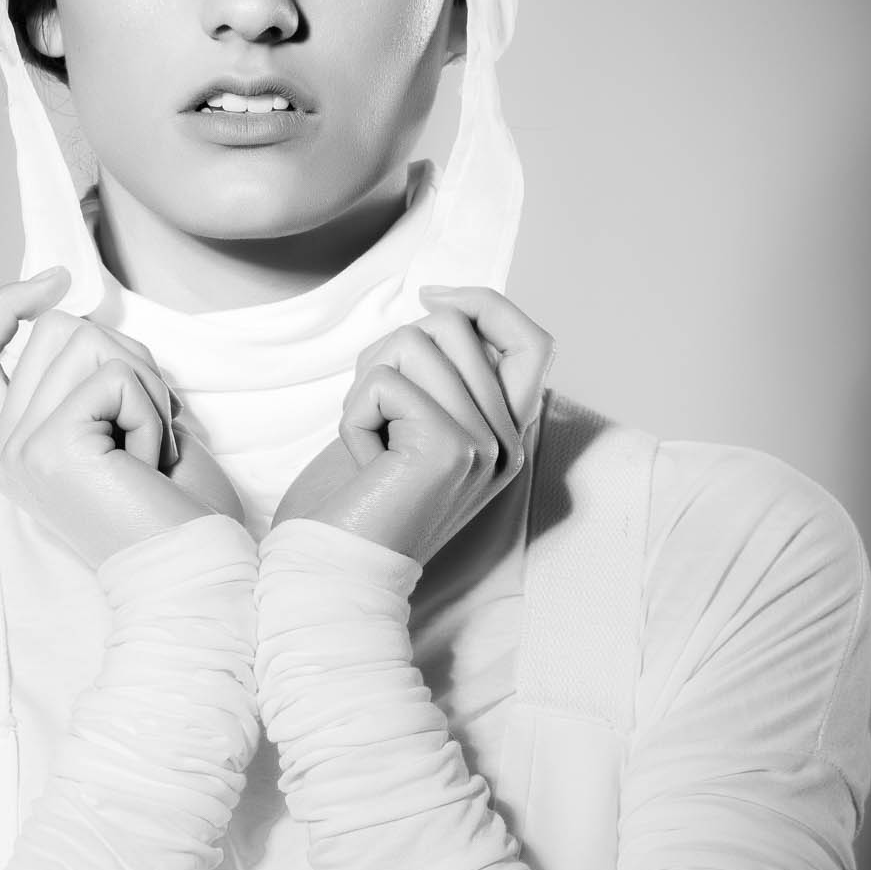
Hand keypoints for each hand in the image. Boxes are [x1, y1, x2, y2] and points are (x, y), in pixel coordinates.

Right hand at [0, 268, 243, 565]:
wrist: (192, 575)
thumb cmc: (173, 507)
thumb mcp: (116, 423)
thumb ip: (80, 372)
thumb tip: (67, 301)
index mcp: (9, 446)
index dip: (2, 304)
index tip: (56, 280)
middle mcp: (0, 451)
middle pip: (54, 329)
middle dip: (125, 358)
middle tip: (149, 428)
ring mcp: (19, 450)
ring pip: (85, 340)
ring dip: (144, 386)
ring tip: (149, 451)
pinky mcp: (50, 448)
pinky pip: (114, 376)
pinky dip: (152, 411)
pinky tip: (152, 465)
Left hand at [271, 286, 553, 564]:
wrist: (337, 572)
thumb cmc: (359, 501)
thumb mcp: (409, 425)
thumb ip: (440, 377)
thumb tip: (443, 306)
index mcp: (507, 436)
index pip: (533, 342)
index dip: (487, 304)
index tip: (431, 296)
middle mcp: (508, 442)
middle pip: (454, 327)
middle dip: (388, 356)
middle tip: (375, 418)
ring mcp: (486, 445)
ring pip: (415, 341)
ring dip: (367, 385)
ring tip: (371, 443)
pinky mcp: (451, 448)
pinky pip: (385, 381)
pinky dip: (354, 415)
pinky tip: (362, 463)